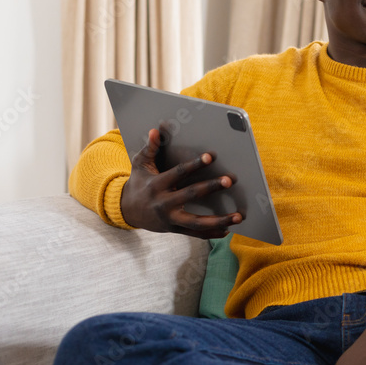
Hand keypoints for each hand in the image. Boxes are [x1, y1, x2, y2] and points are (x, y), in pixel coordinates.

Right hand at [120, 127, 242, 237]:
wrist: (127, 210)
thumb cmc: (140, 182)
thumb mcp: (140, 164)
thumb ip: (150, 148)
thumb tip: (156, 130)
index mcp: (157, 185)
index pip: (178, 173)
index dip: (194, 165)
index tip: (211, 157)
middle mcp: (163, 203)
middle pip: (190, 195)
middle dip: (211, 187)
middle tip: (229, 180)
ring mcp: (170, 219)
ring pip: (197, 222)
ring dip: (219, 220)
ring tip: (238, 216)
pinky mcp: (175, 229)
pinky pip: (195, 234)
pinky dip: (211, 233)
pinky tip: (228, 230)